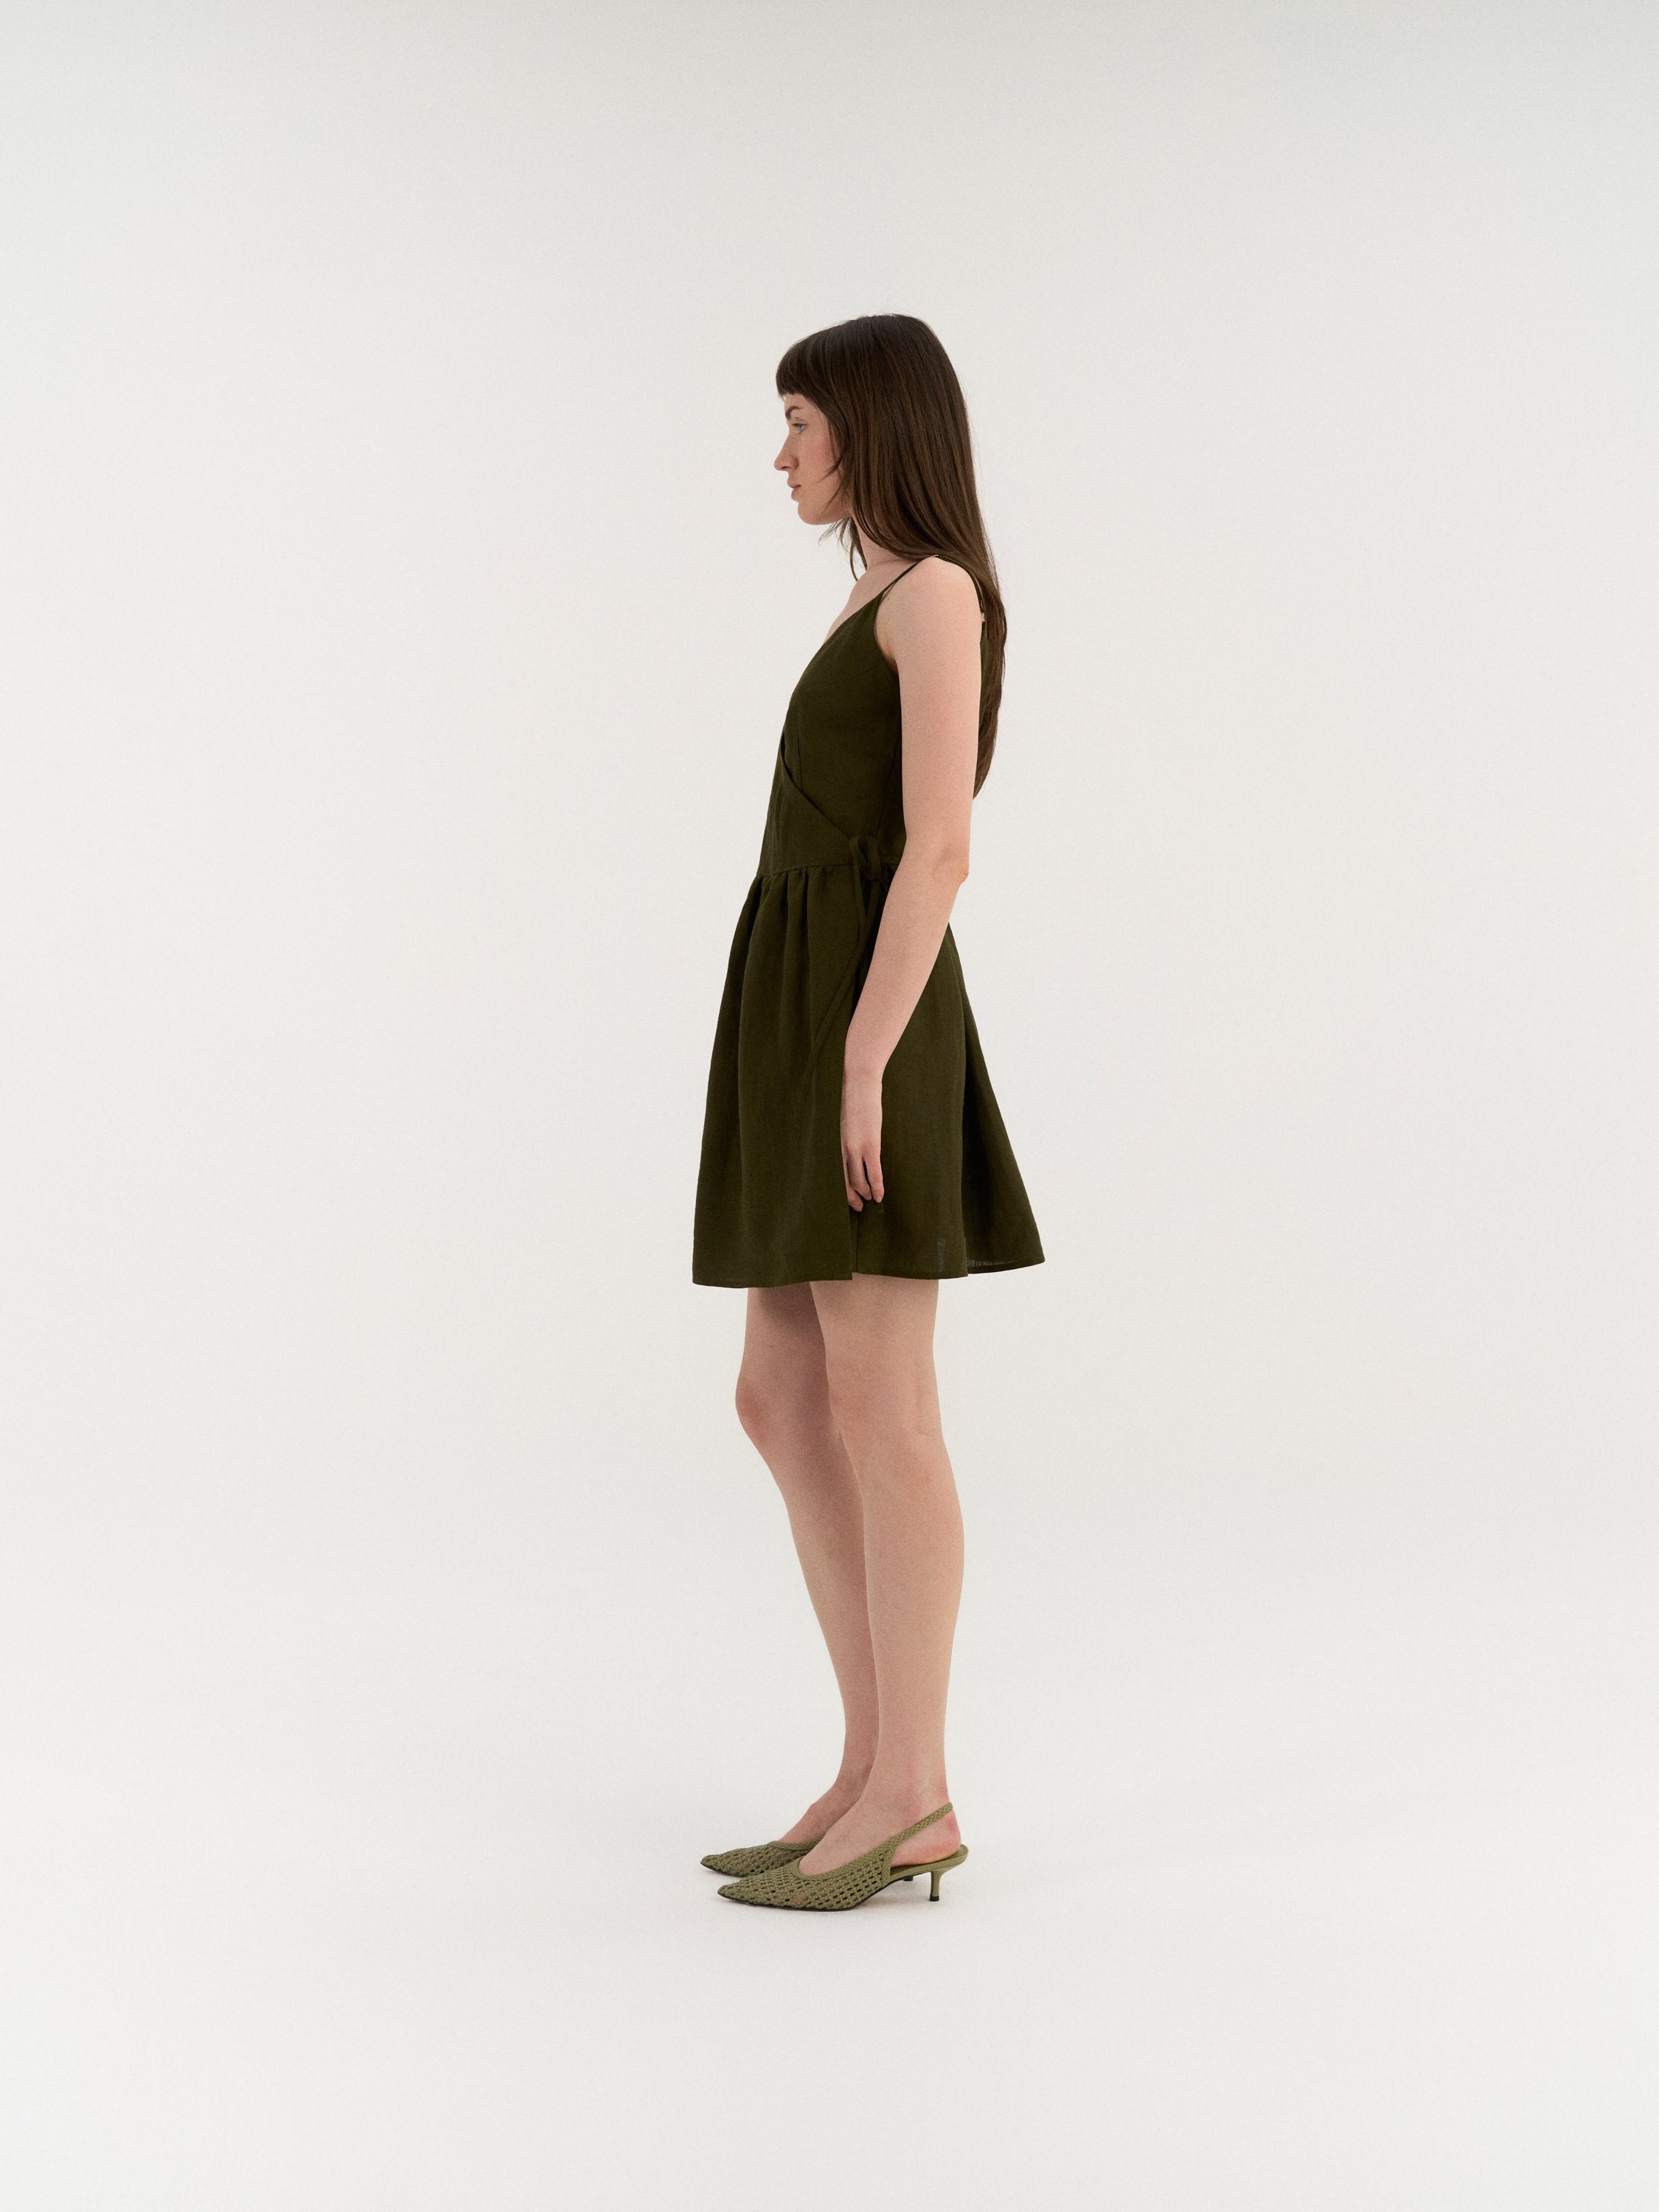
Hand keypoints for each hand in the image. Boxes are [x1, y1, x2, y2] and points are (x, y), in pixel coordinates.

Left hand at [840, 1058, 884, 1210]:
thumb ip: (844, 1137)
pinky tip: (880, 1196)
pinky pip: (874, 1172)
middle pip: (844, 1181)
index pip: (833, 1173)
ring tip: (871, 1201)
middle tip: (858, 1207)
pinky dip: (877, 1187)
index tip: (846, 1197)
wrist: (859, 1083)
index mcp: (832, 1144)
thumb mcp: (843, 1122)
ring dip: (865, 1193)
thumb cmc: (852, 1100)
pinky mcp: (870, 1145)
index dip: (839, 1188)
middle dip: (851, 1197)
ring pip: (858, 1180)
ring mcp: (855, 1149)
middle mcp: (840, 1149)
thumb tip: (849, 1148)